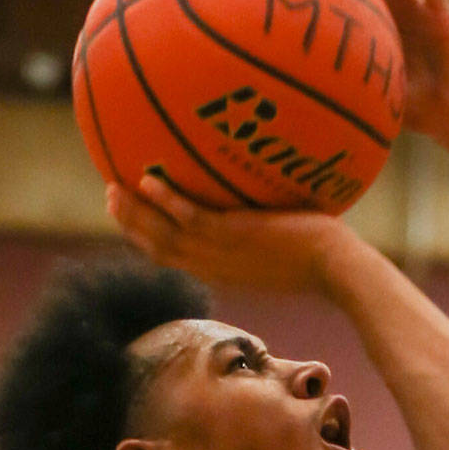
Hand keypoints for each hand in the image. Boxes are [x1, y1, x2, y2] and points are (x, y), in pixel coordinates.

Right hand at [107, 174, 357, 291]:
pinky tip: (147, 178)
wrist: (338, 269)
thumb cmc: (323, 258)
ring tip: (113, 188)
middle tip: (110, 199)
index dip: (148, 240)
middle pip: (159, 249)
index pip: (176, 258)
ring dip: (135, 213)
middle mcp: (215, 266)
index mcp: (222, 271)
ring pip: (164, 235)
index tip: (132, 220)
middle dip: (131, 225)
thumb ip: (265, 232)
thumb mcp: (284, 249)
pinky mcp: (234, 235)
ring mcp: (222, 253)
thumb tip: (269, 207)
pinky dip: (165, 199)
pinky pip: (189, 216)